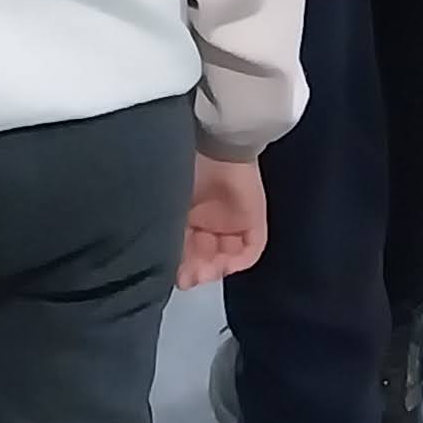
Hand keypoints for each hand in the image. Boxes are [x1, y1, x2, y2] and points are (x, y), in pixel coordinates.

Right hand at [180, 156, 265, 287]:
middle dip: (196, 271)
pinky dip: (237, 261)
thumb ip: (169, 232)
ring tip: (205, 270)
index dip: (180, 265)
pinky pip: (250, 251)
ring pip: (226, 258)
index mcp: (187, 216)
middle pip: (205, 257)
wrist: (215, 146)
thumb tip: (168, 264)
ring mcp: (233, 223)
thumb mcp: (170, 204)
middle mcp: (209, 222)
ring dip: (215, 269)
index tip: (175, 275)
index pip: (185, 250)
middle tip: (189, 276)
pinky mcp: (254, 222)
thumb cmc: (185, 169)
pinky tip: (224, 263)